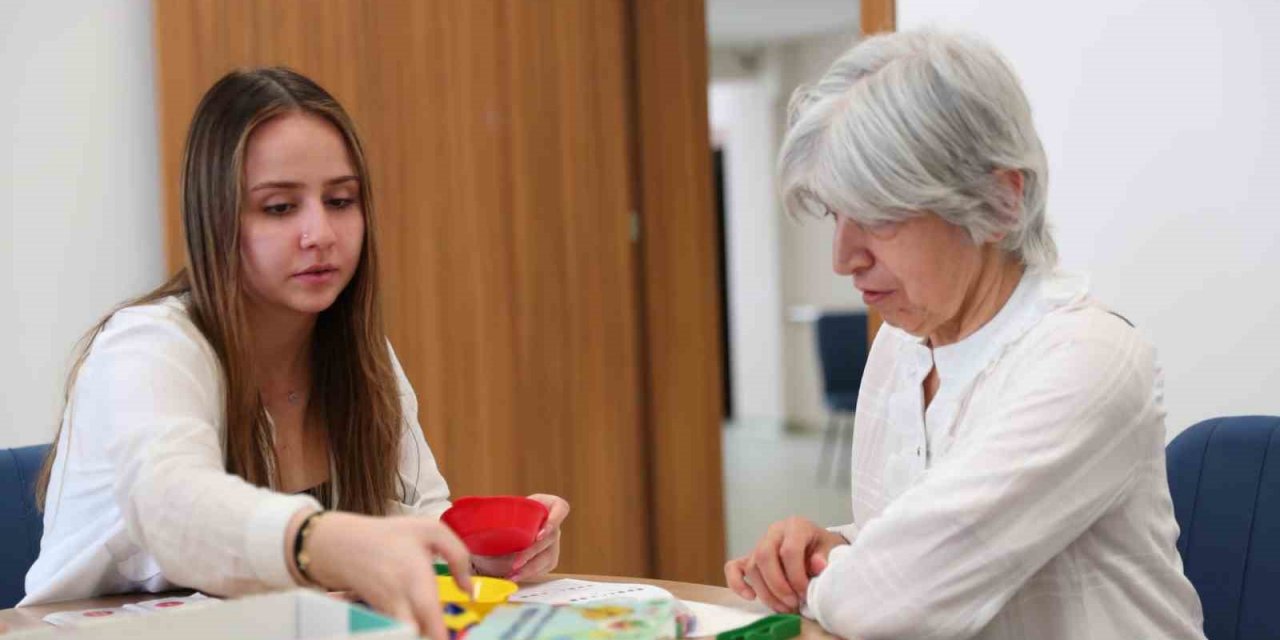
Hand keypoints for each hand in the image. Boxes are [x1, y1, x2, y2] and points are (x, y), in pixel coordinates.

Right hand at [301, 511, 472, 639]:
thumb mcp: (431, 531)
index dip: (442, 635)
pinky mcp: (380, 618)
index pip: (430, 619)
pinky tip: (420, 626)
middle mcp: (400, 601)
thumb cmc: (392, 536)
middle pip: (415, 635)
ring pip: (407, 635)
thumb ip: (459, 557)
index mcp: (415, 579)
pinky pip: (398, 631)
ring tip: (433, 628)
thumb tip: (469, 590)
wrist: (344, 545)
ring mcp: (387, 613)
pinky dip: (409, 632)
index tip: (450, 636)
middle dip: (432, 636)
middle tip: (444, 633)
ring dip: (422, 633)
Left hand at [472, 494, 569, 581]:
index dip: (554, 521)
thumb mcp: (498, 514)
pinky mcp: (548, 558)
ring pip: (549, 556)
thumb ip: (490, 515)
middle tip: (515, 562)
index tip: (539, 534)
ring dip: (530, 567)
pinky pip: (544, 568)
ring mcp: (552, 542)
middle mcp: (552, 524)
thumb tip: (467, 519)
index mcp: (545, 505)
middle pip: (552, 538)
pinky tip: (515, 576)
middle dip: (532, 552)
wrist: (495, 536)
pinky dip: (529, 573)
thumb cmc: (499, 521)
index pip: (560, 509)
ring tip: (512, 574)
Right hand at [724, 517, 846, 612]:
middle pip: (764, 556)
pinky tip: (750, 597)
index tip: (805, 594)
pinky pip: (733, 568)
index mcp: (795, 526)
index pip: (788, 550)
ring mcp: (759, 544)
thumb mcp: (832, 549)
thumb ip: (825, 557)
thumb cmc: (823, 549)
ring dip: (765, 592)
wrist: (817, 546)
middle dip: (777, 585)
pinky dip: (737, 583)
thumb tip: (817, 565)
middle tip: (792, 604)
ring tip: (783, 608)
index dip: (796, 576)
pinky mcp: (749, 557)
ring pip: (752, 567)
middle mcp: (774, 532)